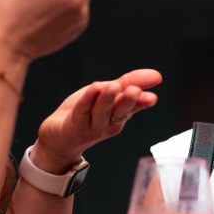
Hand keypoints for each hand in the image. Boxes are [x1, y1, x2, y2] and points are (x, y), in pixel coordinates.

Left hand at [33, 69, 162, 170]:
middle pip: (121, 110)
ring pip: (101, 111)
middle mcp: (110, 123)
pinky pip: (82, 111)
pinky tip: (94, 88)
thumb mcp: (107, 94)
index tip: (153, 96)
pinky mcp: (75, 128)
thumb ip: (127, 83)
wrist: (59, 138)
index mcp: (120, 114)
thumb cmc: (85, 113)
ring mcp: (93, 128)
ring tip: (114, 86)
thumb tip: (154, 75)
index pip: (134, 105)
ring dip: (107, 99)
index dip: (143, 100)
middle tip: (135, 91)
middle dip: (129, 101)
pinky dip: (88, 99)